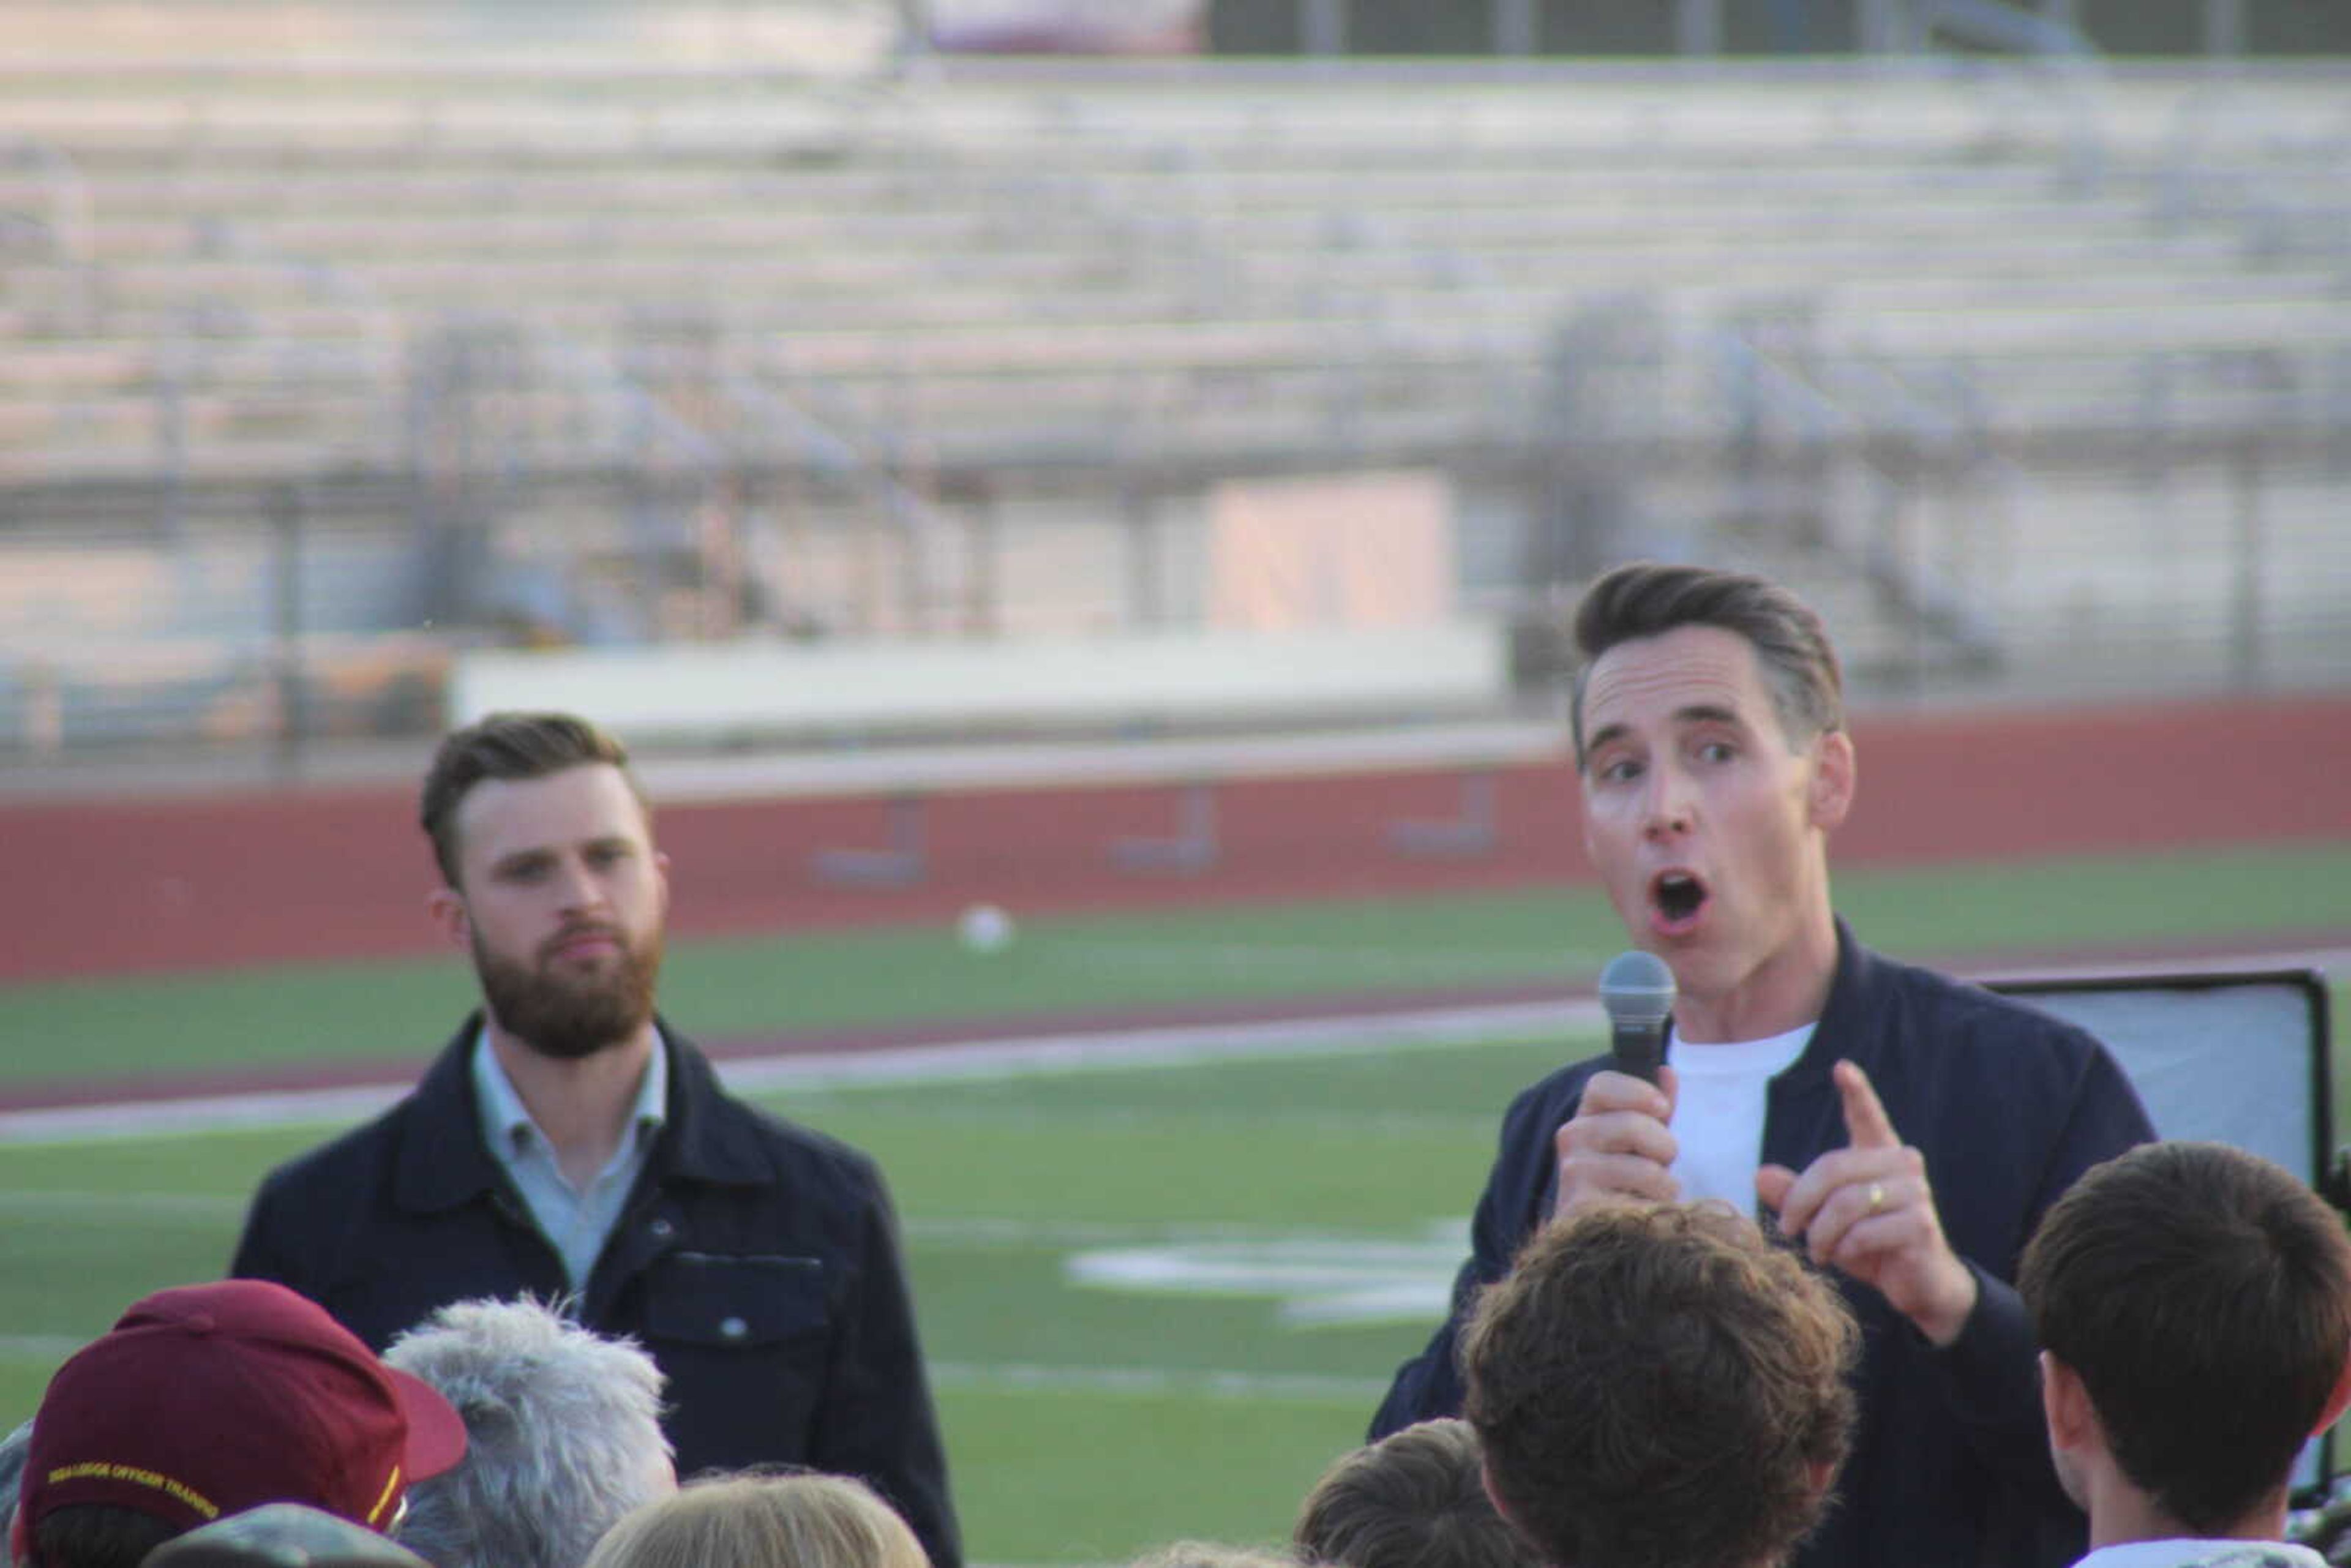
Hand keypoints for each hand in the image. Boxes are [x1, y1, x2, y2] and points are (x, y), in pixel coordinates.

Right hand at [1551, 1065, 1680, 1219]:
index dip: (1637, 1091)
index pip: (1601, 1084)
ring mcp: (1573, 1173)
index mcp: (1585, 1116)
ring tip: (1653, 1195)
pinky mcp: (1583, 1209)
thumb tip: (1666, 1071)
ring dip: (1665, 1186)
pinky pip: (1642, 1203)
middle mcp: (1571, 1138)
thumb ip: (1656, 1107)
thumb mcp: (1645, 1142)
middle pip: (1632, 1124)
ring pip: (1645, 1169)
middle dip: (1664, 1147)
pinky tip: (1643, 1216)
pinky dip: (1655, 1211)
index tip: (1661, 1108)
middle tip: (1661, 1166)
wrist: (1600, 1235)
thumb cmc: (1628, 1181)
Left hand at [1756, 1060, 1977, 1344]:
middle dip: (1800, 1201)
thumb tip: (1761, 1174)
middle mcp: (1902, 1164)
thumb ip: (1796, 1195)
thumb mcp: (1825, 1219)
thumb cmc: (1869, 1243)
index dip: (1856, 1091)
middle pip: (1832, 1167)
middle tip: (1787, 1228)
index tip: (1842, 1067)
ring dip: (1821, 1233)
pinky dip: (1845, 1249)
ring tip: (1818, 1250)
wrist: (1919, 1284)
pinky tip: (1846, 1256)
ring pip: (1846, 1203)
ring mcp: (1916, 1192)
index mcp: (1879, 1154)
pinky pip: (1864, 1231)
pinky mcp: (1921, 1224)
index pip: (1867, 1116)